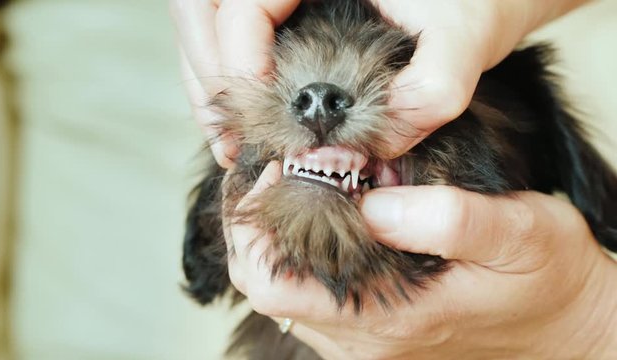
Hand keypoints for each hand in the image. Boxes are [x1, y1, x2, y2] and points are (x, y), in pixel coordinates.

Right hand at [171, 0, 588, 164]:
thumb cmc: (476, 2)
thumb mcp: (465, 38)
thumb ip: (428, 93)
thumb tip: (363, 151)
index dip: (234, 49)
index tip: (259, 107)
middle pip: (201, 8)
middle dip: (207, 74)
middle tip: (232, 139)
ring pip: (204, 23)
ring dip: (207, 84)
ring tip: (232, 145)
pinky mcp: (283, 9)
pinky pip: (226, 37)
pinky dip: (223, 82)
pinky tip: (243, 128)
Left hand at [225, 163, 616, 358]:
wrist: (565, 326)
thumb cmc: (546, 277)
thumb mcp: (519, 234)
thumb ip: (448, 219)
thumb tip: (373, 203)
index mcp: (387, 314)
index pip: (270, 282)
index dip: (254, 225)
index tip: (280, 169)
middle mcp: (363, 336)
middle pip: (263, 286)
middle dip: (258, 224)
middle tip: (287, 171)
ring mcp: (364, 338)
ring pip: (283, 290)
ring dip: (281, 237)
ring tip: (310, 187)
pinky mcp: (373, 331)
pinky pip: (310, 295)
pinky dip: (304, 253)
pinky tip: (335, 217)